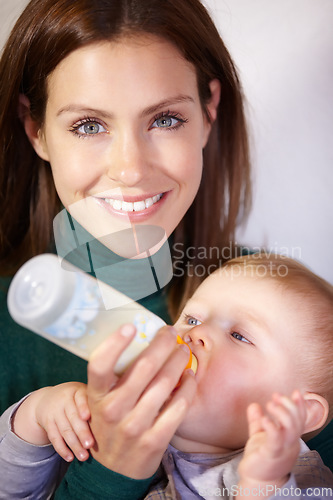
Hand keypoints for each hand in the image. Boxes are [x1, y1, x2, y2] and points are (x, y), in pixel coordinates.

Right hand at [13, 382, 94, 461]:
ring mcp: (54, 411)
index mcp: (77, 391)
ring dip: (74, 445)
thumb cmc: (76, 399)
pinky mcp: (47, 422)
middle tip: (90, 445)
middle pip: (73, 417)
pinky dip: (62, 449)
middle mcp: (64, 399)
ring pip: (64, 429)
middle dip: (82, 432)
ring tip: (83, 457)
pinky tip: (70, 457)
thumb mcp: (83, 395)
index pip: (80, 398)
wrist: (48, 398)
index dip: (83, 407)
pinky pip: (54, 437)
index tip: (88, 417)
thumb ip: (94, 405)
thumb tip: (111, 422)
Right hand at [87, 324, 196, 478]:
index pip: (100, 365)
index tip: (131, 326)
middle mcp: (113, 410)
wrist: (114, 469)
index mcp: (96, 396)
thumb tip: (142, 338)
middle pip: (144, 367)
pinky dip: (187, 386)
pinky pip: (179, 405)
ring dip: (178, 361)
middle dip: (162, 343)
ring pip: (165, 383)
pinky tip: (189, 376)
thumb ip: (115, 376)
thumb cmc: (111, 422)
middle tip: (171, 332)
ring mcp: (134, 426)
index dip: (115, 343)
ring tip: (182, 351)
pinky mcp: (155, 439)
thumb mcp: (102, 400)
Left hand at [237, 391, 305, 493]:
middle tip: (276, 396)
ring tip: (270, 404)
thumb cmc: (260, 458)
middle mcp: (290, 444)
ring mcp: (283, 450)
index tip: (296, 392)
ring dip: (282, 413)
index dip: (300, 405)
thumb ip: (257, 421)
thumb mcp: (259, 436)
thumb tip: (254, 405)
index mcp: (290, 438)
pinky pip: (276, 440)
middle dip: (289, 405)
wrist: (256, 481)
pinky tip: (265, 419)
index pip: (301, 419)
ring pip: (291, 429)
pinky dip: (272, 427)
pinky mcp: (271, 455)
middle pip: (297, 422)